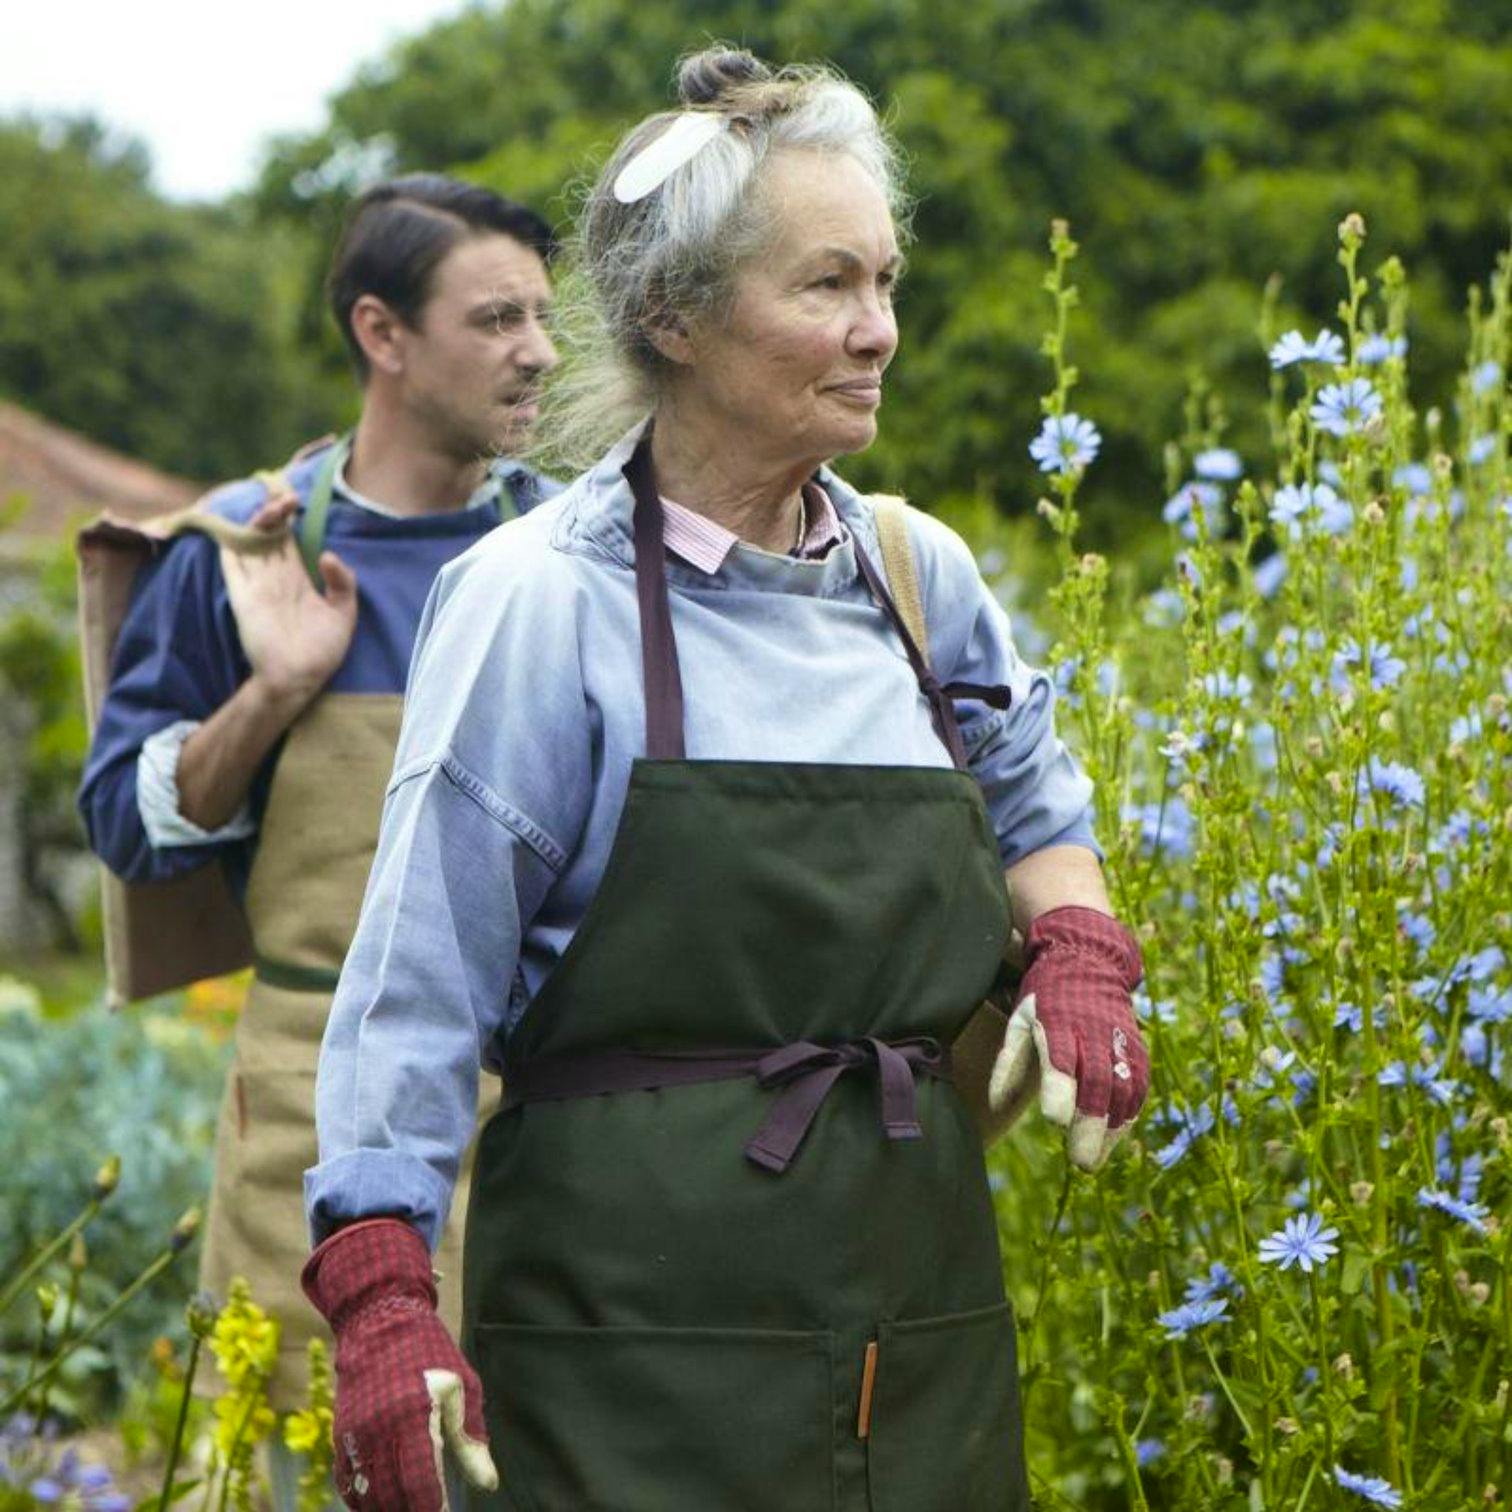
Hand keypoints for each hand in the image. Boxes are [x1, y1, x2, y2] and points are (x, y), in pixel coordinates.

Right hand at [219, 490, 357, 710]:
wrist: (300, 679)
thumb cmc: (323, 651)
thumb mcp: (344, 614)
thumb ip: (342, 582)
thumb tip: (327, 554)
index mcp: (296, 577)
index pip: (287, 537)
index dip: (288, 515)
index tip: (296, 499)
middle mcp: (274, 576)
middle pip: (267, 533)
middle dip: (275, 510)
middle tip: (289, 498)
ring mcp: (257, 584)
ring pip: (248, 541)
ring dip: (257, 520)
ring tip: (276, 505)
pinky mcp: (244, 596)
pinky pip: (232, 563)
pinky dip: (230, 541)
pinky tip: (237, 523)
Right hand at [303, 1218, 497, 1511]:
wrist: (378, 1321)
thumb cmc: (429, 1351)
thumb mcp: (461, 1386)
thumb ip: (471, 1439)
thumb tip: (488, 1484)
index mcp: (412, 1417)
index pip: (421, 1484)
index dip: (435, 1509)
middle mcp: (378, 1432)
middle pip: (393, 1498)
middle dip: (414, 1510)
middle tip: (433, 1508)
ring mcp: (354, 1436)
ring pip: (369, 1497)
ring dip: (390, 1508)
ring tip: (412, 1505)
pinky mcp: (341, 1436)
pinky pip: (348, 1484)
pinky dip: (364, 1500)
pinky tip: (383, 1501)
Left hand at [986, 905, 1147, 1168]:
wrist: (1089, 960)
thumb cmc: (1045, 997)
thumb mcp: (1020, 1019)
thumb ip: (1009, 1062)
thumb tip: (994, 1104)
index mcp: (1058, 1021)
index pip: (1061, 1058)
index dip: (1061, 1089)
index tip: (1055, 1122)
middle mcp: (1093, 1031)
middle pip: (1097, 1081)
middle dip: (1090, 1123)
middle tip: (1080, 1161)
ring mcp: (1118, 1040)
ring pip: (1122, 1088)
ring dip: (1111, 1127)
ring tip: (1093, 1159)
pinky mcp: (1136, 1049)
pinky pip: (1138, 1086)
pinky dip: (1128, 1115)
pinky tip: (1114, 1139)